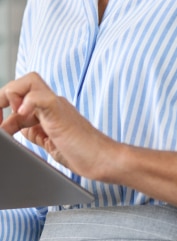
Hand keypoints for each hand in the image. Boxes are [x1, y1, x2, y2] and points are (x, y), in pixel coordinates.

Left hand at [0, 72, 116, 178]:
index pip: (19, 96)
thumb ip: (33, 132)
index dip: (2, 110)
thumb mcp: (49, 142)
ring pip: (29, 81)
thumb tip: (14, 128)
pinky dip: (27, 102)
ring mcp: (56, 106)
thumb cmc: (82, 153)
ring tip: (8, 119)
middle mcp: (52, 103)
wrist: (103, 159)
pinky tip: (21, 114)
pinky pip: (40, 96)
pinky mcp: (59, 113)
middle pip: (22, 82)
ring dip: (10, 96)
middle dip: (1, 98)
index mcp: (48, 110)